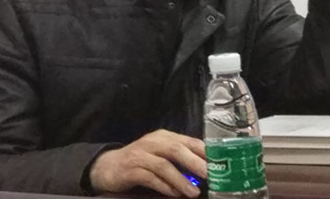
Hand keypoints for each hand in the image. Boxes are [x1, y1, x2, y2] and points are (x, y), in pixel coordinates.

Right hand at [89, 129, 206, 196]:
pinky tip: (174, 194)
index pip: (188, 140)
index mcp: (164, 137)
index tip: (219, 163)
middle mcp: (152, 142)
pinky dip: (164, 186)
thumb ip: (180, 158)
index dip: (204, 151)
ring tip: (194, 192)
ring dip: (180, 179)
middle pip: (175, 149)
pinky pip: (150, 177)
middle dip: (193, 162)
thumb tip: (206, 169)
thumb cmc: (142, 161)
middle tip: (209, 175)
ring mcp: (141, 155)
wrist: (110, 166)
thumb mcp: (162, 154)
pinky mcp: (131, 169)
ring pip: (163, 165)